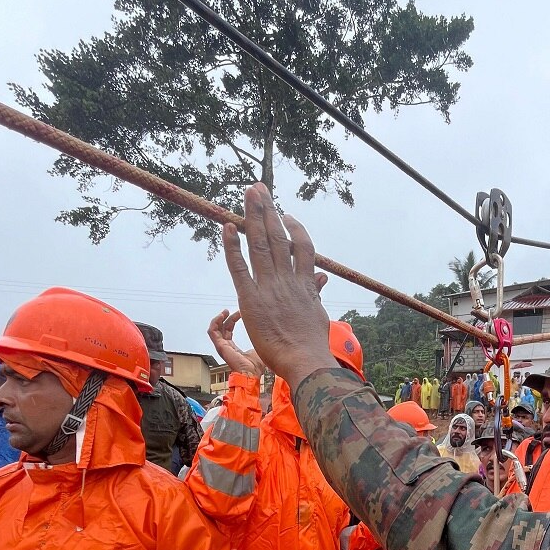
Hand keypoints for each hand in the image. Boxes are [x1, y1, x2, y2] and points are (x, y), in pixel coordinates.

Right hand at [207, 309, 266, 375]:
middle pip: (223, 328)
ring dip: (219, 318)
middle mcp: (226, 347)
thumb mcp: (257, 348)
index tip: (241, 313)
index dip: (233, 320)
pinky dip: (215, 322)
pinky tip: (222, 316)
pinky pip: (212, 332)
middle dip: (228, 317)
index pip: (229, 330)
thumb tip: (263, 332)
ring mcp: (222, 347)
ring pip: (215, 329)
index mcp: (233, 348)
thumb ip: (257, 340)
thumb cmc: (255, 367)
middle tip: (236, 310)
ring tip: (225, 311)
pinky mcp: (220, 346)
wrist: (252, 373)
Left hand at [223, 184, 332, 389]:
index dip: (294, 227)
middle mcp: (287, 279)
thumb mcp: (318, 314)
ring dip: (253, 217)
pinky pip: (239, 267)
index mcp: (305, 283)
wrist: (305, 360)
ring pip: (261, 244)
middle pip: (278, 237)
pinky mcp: (251, 298)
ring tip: (249, 194)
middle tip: (260, 188)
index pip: (302, 246)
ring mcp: (269, 287)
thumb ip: (315, 293)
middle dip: (268, 210)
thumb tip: (321, 277)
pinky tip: (228, 226)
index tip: (286, 213)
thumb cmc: (312, 345)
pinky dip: (233, 246)